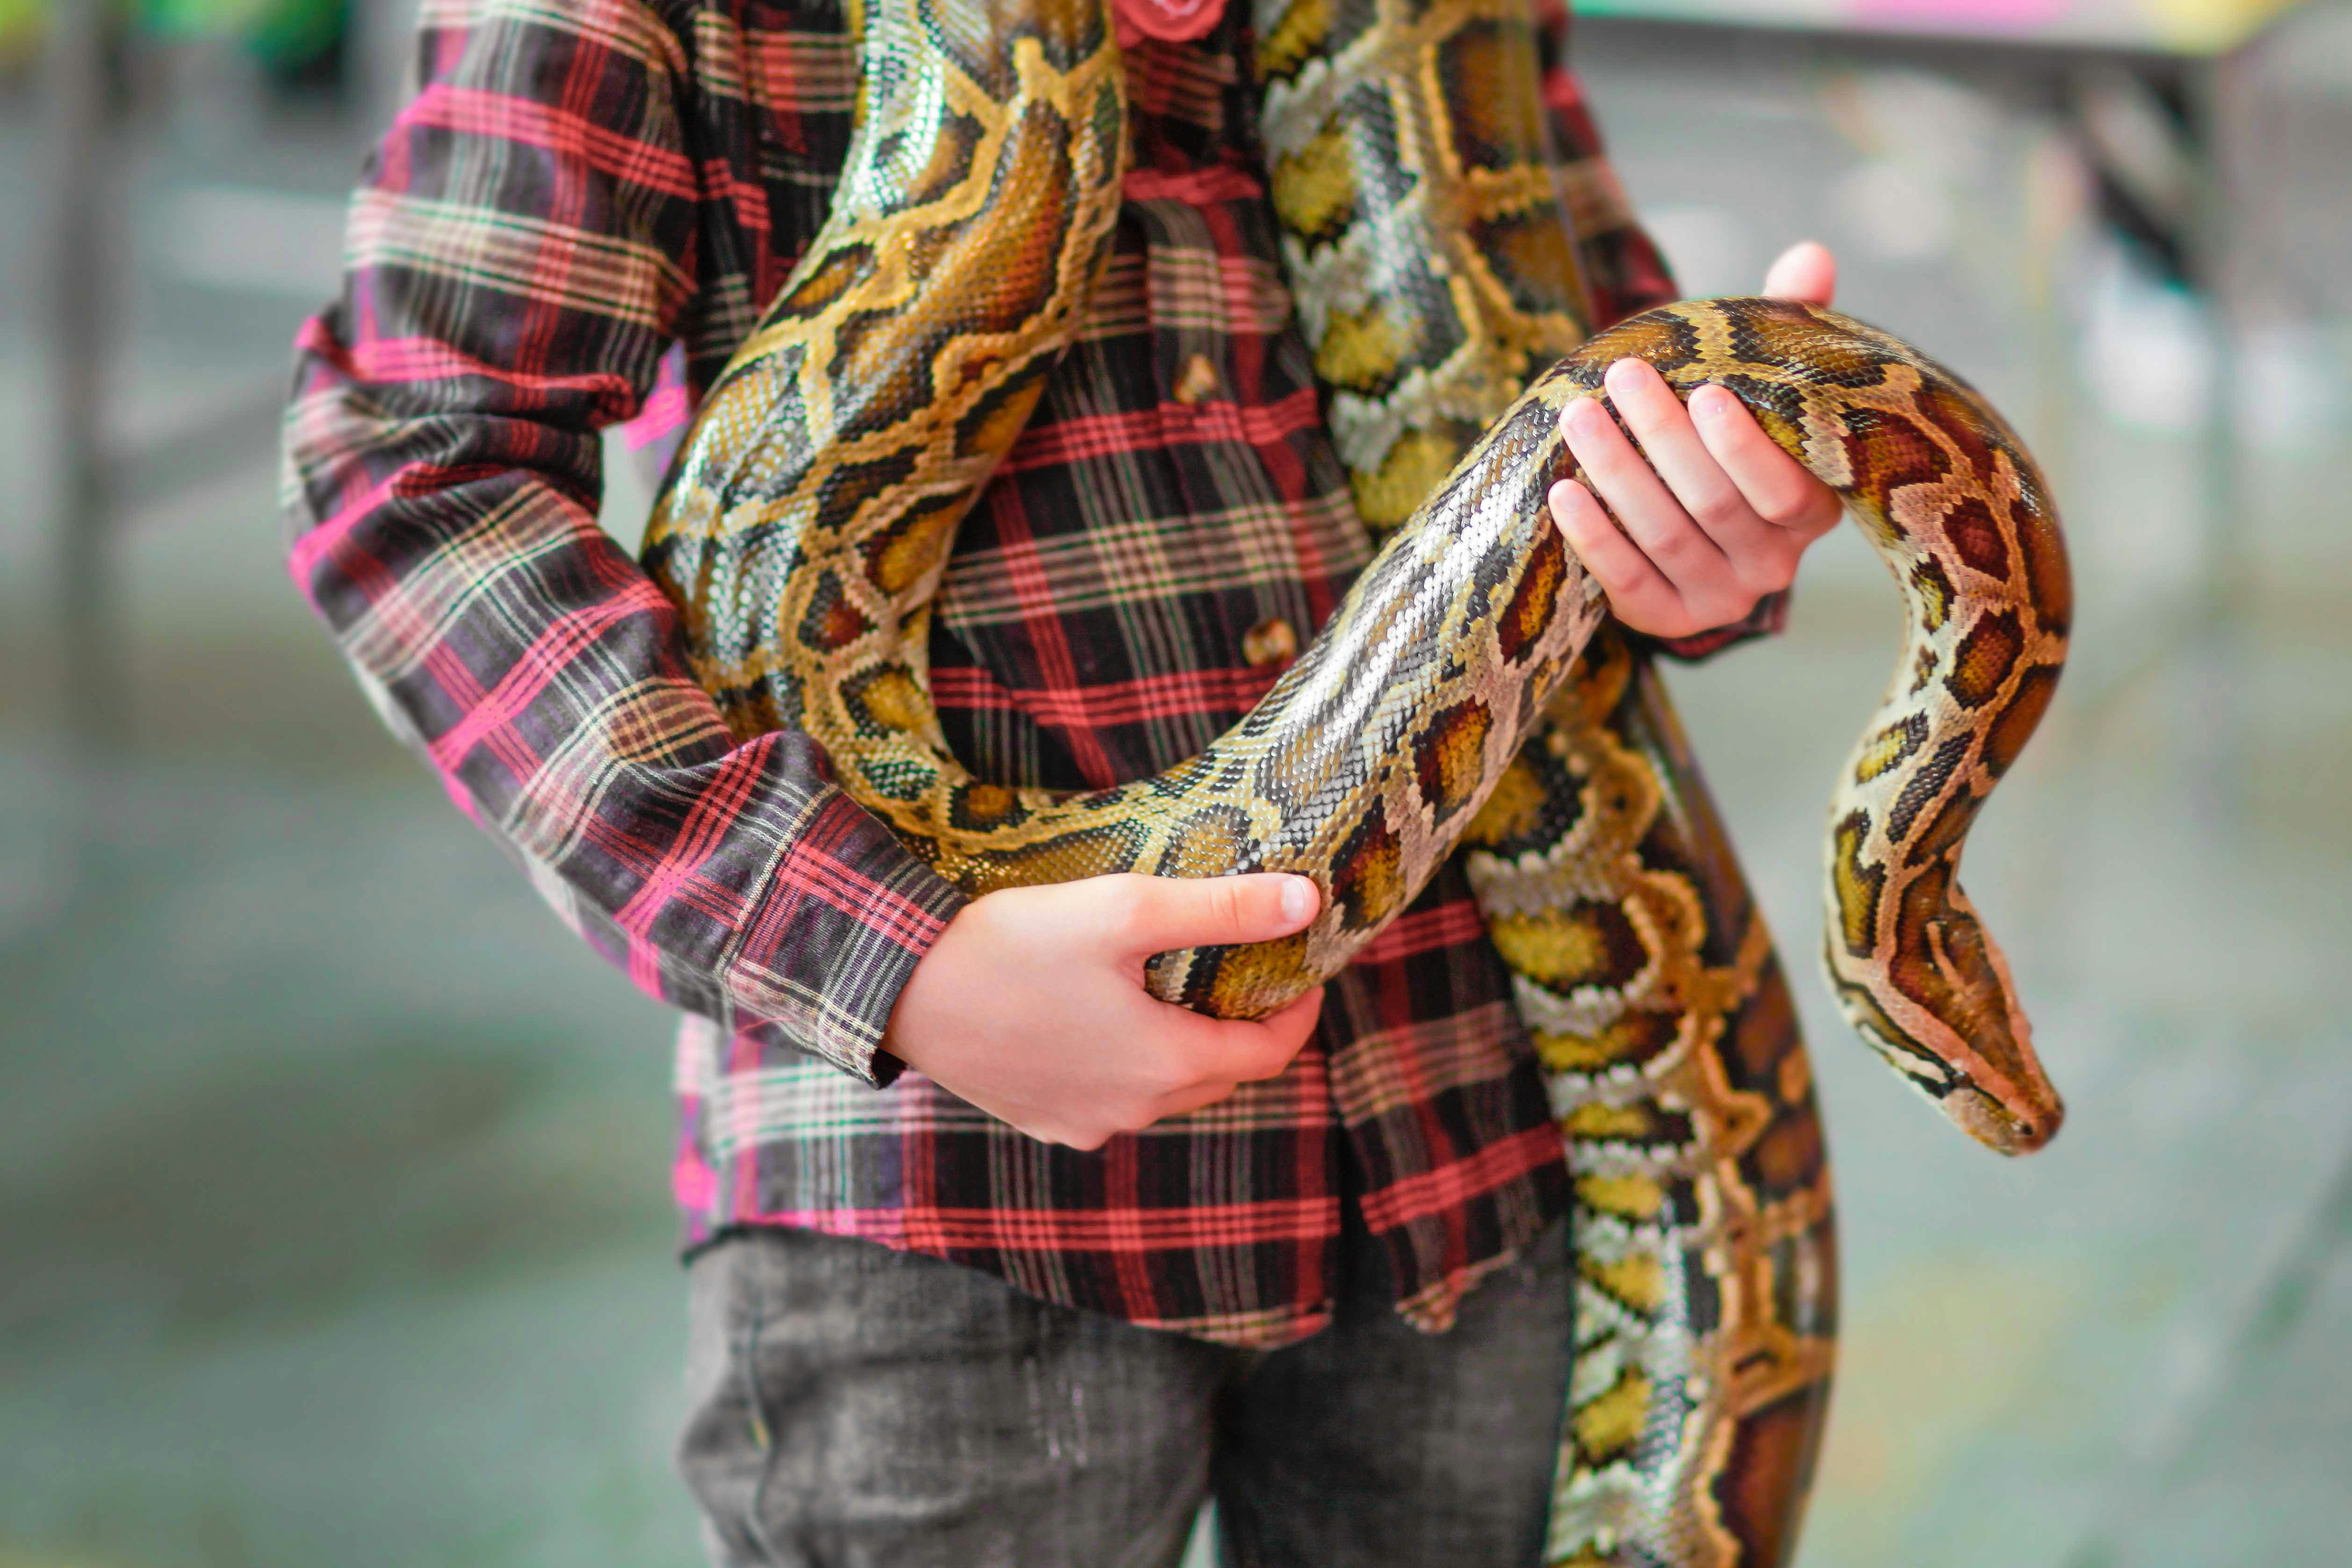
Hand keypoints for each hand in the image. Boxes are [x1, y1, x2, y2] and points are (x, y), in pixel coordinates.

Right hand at [881, 873, 1326, 1148]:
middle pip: (1220, 1074)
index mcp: (1167, 1065)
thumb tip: (1308, 903)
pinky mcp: (1042, 1120)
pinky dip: (1128, 1064)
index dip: (1300, 1011)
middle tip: (1244, 971)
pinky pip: (1110, 1099)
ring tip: (1174, 988)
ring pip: (1164, 1090)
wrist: (898, 988)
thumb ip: (1222, 909)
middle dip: (1243, 1027)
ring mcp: (1084, 1123)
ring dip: (1183, 1046)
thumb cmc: (1011, 942)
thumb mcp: (1125, 909)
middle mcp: (1133, 1112)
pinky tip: (1103, 1017)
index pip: (1271, 1052)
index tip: (1305, 969)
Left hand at [1547, 241, 1844, 640]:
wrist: (1692, 534)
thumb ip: (1789, 327)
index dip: (1745, 445)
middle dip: (1662, 437)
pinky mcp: (1666, 619)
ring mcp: (1720, 598)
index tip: (1704, 390)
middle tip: (1622, 376)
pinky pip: (1625, 582)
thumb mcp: (1764, 388)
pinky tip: (1562, 490)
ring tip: (1577, 414)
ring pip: (1664, 537)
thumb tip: (1811, 254)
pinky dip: (1592, 535)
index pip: (1787, 487)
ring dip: (1617, 473)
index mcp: (1813, 509)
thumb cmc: (1728, 439)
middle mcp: (1774, 564)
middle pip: (1714, 504)